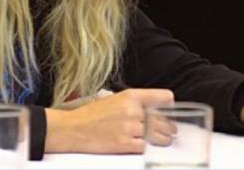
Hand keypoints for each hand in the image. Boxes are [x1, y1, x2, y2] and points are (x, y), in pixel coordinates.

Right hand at [44, 88, 174, 153]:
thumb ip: (134, 103)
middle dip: (169, 126)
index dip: (169, 104)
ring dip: (164, 139)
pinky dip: (149, 147)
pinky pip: (145, 147)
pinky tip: (149, 146)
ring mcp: (129, 127)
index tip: (171, 109)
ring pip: (157, 134)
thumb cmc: (90, 115)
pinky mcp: (124, 143)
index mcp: (130, 96)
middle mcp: (132, 110)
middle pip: (162, 119)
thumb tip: (151, 109)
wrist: (72, 129)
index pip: (162, 97)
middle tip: (171, 129)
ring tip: (166, 139)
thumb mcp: (114, 100)